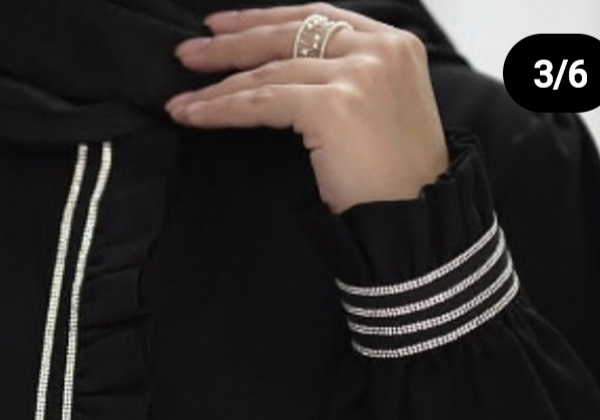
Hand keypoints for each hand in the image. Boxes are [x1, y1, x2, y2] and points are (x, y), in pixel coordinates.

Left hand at [166, 4, 447, 213]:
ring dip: (218, 85)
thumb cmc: (398, 184)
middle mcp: (380, 48)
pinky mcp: (335, 104)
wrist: (418, 220)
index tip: (223, 26)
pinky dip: (225, 109)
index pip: (318, 17)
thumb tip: (288, 81)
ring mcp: (360, 72)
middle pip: (289, 33)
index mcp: (395, 44)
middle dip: (232, 43)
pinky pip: (264, 100)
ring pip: (271, 70)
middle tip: (187, 53)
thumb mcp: (380, 115)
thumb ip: (348, 84)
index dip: (265, 20)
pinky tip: (195, 116)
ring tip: (181, 101)